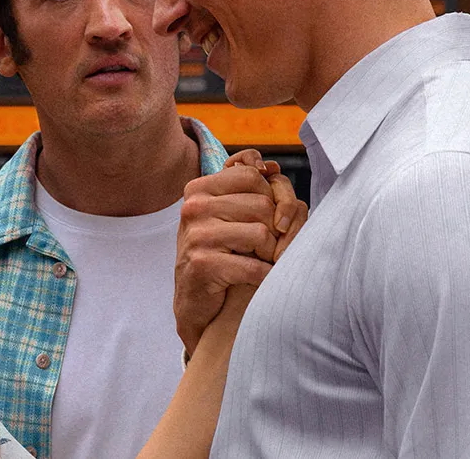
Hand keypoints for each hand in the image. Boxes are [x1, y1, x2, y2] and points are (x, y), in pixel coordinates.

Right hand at [174, 150, 307, 355]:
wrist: (195, 303)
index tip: (276, 218)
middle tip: (271, 247)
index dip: (275, 195)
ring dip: (271, 253)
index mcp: (199, 188)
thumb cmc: (220, 254)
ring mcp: (196, 235)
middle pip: (262, 204)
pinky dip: (265, 275)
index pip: (253, 175)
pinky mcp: (202, 264)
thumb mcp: (229, 214)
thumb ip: (250, 187)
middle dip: (276, 229)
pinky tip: (261, 279)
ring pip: (261, 233)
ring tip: (264, 261)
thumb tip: (273, 167)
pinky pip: (253, 265)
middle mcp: (194, 207)